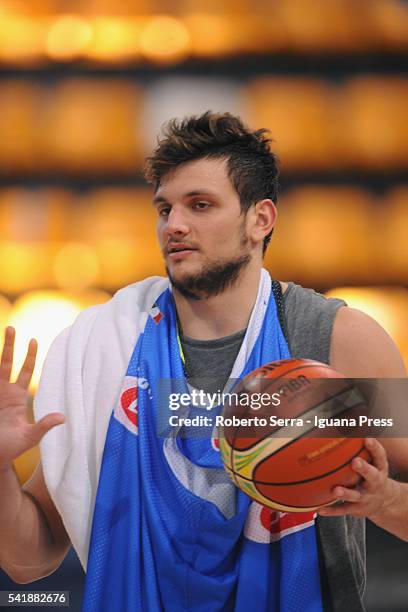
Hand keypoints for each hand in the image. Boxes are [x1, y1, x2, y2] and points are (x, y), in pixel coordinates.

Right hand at [0, 326, 64, 466]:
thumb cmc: (11, 449)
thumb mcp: (30, 437)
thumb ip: (43, 426)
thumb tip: (63, 417)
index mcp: (17, 398)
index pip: (25, 371)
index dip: (29, 356)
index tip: (34, 340)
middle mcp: (4, 393)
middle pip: (6, 363)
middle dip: (9, 345)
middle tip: (11, 327)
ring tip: (4, 331)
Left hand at [317, 437, 398, 518]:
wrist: (384, 502)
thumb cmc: (373, 474)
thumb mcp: (374, 460)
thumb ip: (364, 446)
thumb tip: (352, 420)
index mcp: (379, 468)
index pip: (380, 456)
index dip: (375, 448)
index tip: (367, 439)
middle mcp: (374, 483)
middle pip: (371, 476)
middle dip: (363, 469)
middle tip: (355, 462)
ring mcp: (366, 497)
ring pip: (355, 495)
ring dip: (345, 493)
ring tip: (335, 490)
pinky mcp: (357, 509)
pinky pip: (343, 510)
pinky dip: (331, 510)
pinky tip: (319, 509)